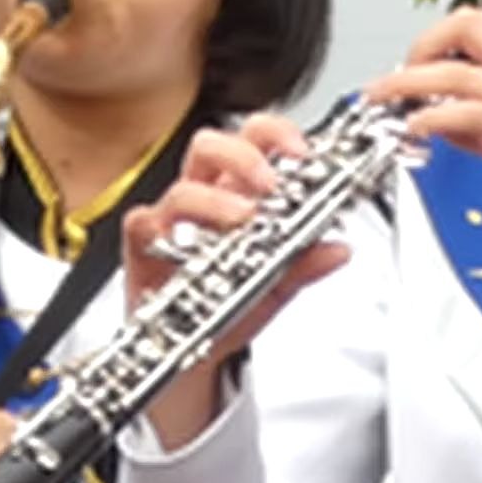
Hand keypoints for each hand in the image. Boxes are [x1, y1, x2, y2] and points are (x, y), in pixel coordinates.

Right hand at [121, 118, 347, 450]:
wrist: (193, 348)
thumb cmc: (230, 303)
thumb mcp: (277, 286)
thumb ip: (306, 265)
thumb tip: (339, 250)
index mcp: (239, 191)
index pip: (254, 140)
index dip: (276, 134)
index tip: (300, 152)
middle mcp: (204, 195)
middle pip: (211, 145)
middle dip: (242, 155)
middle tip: (270, 184)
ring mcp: (173, 217)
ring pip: (182, 186)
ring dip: (214, 200)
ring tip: (241, 221)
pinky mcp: (144, 243)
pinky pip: (142, 223)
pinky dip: (162, 230)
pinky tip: (184, 247)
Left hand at [363, 9, 481, 224]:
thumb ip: (478, 121)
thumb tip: (439, 116)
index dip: (442, 32)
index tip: (418, 57)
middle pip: (471, 25)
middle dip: (424, 42)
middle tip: (399, 70)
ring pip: (457, 69)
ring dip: (409, 80)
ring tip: (383, 95)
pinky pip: (467, 111)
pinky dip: (433, 117)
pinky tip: (417, 127)